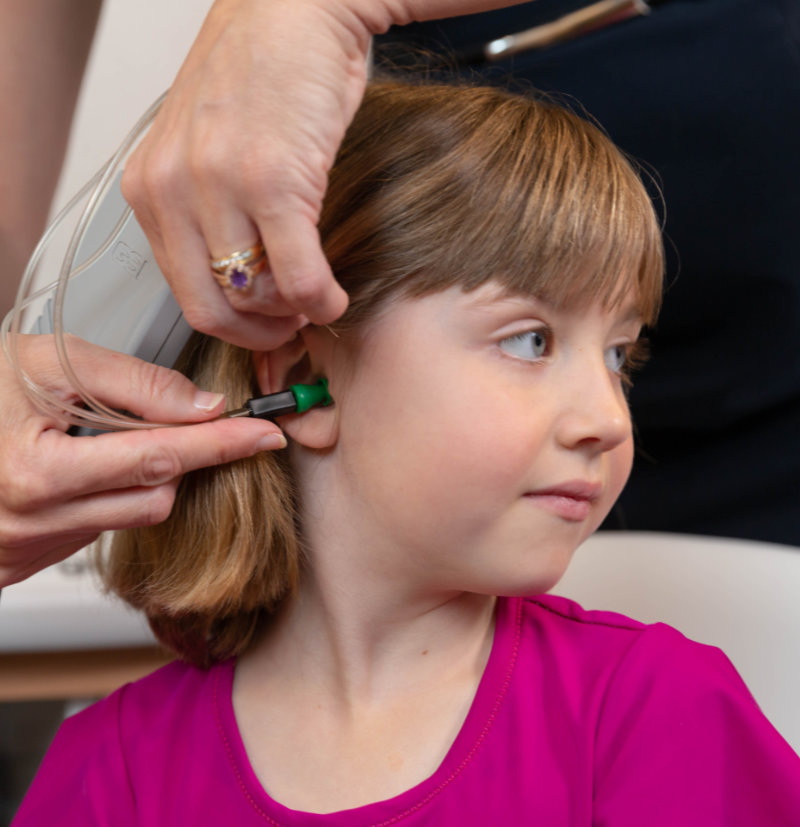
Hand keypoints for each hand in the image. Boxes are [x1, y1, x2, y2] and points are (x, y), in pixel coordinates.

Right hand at [0, 336, 285, 586]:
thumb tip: (205, 408)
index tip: (268, 434)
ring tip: (93, 441)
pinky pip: (99, 529)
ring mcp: (26, 550)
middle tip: (160, 419)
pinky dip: (105, 497)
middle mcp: (31, 523)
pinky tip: (73, 469)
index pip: (159, 459)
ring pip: (134, 516)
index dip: (221, 445)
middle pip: (155, 496)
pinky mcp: (24, 563)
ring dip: (137, 478)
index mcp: (36, 473)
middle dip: (172, 456)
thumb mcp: (53, 361)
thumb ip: (135, 385)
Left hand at [121, 0, 373, 349]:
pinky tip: (334, 297)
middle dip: (256, 335)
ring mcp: (218, 184)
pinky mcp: (271, 180)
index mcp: (151, 185)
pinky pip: (297, 277)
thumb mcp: (209, 151)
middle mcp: (172, 187)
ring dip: (292, 318)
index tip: (262, 326)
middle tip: (289, 329)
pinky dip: (320, 301)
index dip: (229, 325)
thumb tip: (244, 284)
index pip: (179, 291)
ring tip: (315, 302)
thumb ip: (210, 215)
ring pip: (253, 300)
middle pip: (208, 309)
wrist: (296, 9)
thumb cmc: (260, 76)